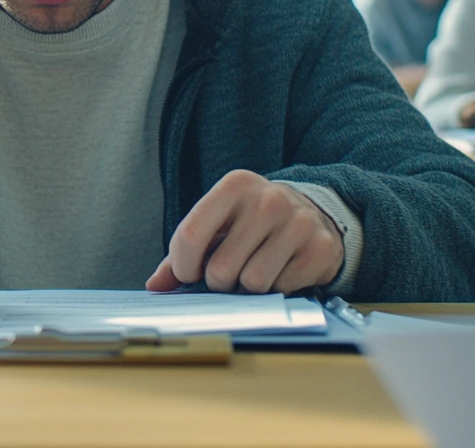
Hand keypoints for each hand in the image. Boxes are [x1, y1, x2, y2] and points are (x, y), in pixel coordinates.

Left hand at [145, 170, 343, 294]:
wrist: (313, 213)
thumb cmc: (252, 222)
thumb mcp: (218, 224)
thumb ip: (183, 251)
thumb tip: (155, 285)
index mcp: (234, 186)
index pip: (190, 235)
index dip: (183, 267)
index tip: (189, 273)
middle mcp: (268, 200)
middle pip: (220, 270)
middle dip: (220, 282)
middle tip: (231, 271)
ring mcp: (298, 223)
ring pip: (252, 284)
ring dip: (249, 288)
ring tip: (256, 268)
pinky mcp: (320, 248)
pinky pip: (282, 289)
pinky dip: (277, 289)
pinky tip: (282, 269)